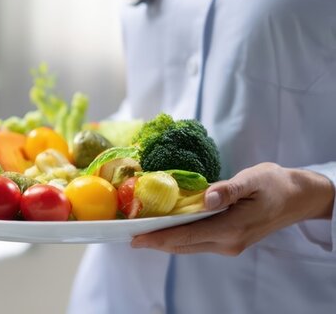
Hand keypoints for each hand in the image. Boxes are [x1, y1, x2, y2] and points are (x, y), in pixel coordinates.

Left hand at [131, 162, 334, 255]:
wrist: (299, 197)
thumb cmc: (276, 184)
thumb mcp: (254, 179)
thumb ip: (229, 189)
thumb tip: (208, 197)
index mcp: (232, 228)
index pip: (186, 236)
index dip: (158, 237)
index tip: (134, 237)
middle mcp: (228, 242)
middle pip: (182, 245)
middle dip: (154, 241)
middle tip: (126, 234)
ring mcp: (229, 245)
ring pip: (188, 246)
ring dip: (164, 240)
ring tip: (139, 232)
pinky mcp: (229, 241)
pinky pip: (197, 242)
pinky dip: (178, 236)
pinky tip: (164, 228)